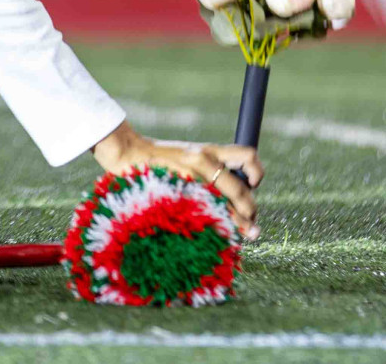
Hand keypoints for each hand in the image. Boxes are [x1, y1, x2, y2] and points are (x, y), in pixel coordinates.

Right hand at [90, 120, 263, 237]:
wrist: (128, 153)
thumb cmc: (160, 160)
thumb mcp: (188, 155)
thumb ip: (210, 168)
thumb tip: (237, 194)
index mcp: (207, 150)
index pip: (247, 156)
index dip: (257, 173)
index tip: (254, 185)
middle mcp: (202, 160)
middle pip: (241, 189)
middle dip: (250, 211)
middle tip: (251, 225)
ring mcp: (190, 177)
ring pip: (228, 205)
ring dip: (240, 223)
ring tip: (244, 233)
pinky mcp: (178, 191)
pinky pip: (207, 214)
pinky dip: (218, 227)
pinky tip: (218, 234)